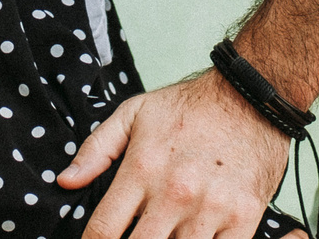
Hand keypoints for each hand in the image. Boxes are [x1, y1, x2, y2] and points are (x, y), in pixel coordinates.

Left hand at [59, 71, 289, 238]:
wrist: (252, 95)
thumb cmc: (190, 107)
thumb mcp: (135, 114)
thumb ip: (96, 149)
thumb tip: (66, 181)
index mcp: (142, 169)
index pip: (103, 232)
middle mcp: (174, 193)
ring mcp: (211, 209)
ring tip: (164, 238)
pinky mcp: (243, 218)